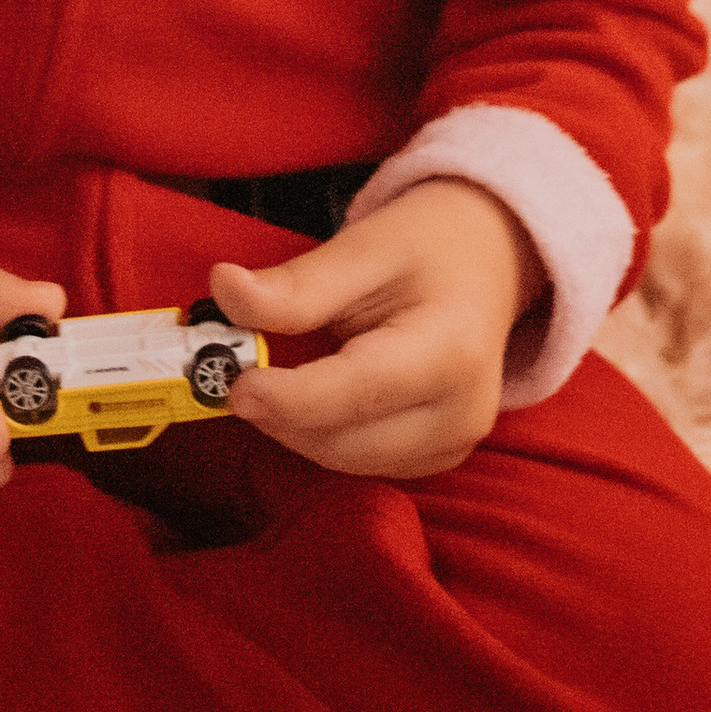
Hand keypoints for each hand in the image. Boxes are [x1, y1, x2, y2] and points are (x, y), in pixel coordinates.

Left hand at [212, 179, 545, 481]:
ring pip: (347, 460)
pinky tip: (308, 394)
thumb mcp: (362, 247)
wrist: (486, 261)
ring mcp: (455, 444)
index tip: (233, 383)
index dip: (290, 397)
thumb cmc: (426, 247)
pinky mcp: (440, 459)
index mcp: (451, 350)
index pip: (359, 392)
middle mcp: (462, 413)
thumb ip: (296, 285)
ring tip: (269, 373)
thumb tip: (223, 290)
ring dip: (294, 427)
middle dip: (280, 413)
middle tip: (230, 369)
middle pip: (347, 440)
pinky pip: (362, 464)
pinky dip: (321, 436)